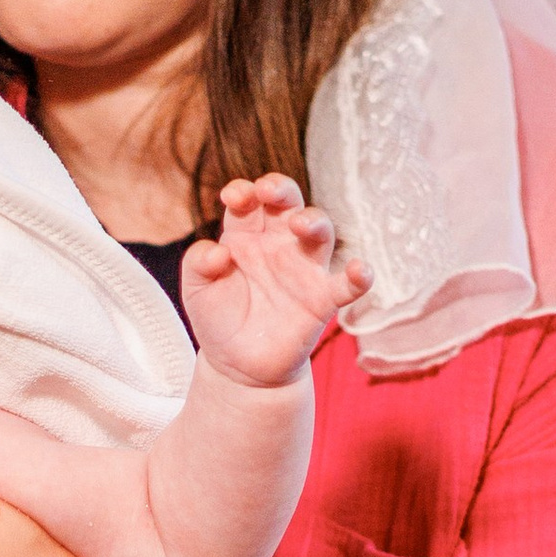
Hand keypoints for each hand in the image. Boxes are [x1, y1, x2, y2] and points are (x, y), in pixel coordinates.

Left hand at [182, 175, 366, 387]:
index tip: (234, 198)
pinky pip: (347, 285)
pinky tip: (359, 270)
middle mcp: (278, 244)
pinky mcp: (322, 300)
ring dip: (314, 221)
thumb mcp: (196, 291)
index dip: (244, 191)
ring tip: (300, 224)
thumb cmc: (218, 320)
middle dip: (281, 189)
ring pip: (320, 232)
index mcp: (245, 235)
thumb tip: (219, 252)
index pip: (250, 201)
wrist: (238, 367)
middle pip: (289, 203)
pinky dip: (358, 276)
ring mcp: (303, 269)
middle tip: (268, 190)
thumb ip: (198, 264)